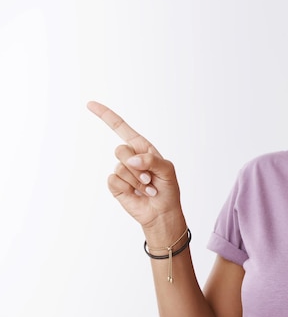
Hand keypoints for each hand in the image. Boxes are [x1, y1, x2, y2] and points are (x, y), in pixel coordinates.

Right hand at [87, 101, 182, 230]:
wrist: (162, 212)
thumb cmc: (168, 189)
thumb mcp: (167, 170)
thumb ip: (151, 160)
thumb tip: (130, 159)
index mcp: (142, 148)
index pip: (121, 128)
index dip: (106, 115)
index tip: (89, 104)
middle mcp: (130, 157)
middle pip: (120, 150)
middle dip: (137, 166)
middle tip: (150, 178)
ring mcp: (121, 171)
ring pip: (120, 167)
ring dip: (137, 180)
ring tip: (147, 188)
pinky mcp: (116, 185)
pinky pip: (115, 180)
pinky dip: (129, 188)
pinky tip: (137, 194)